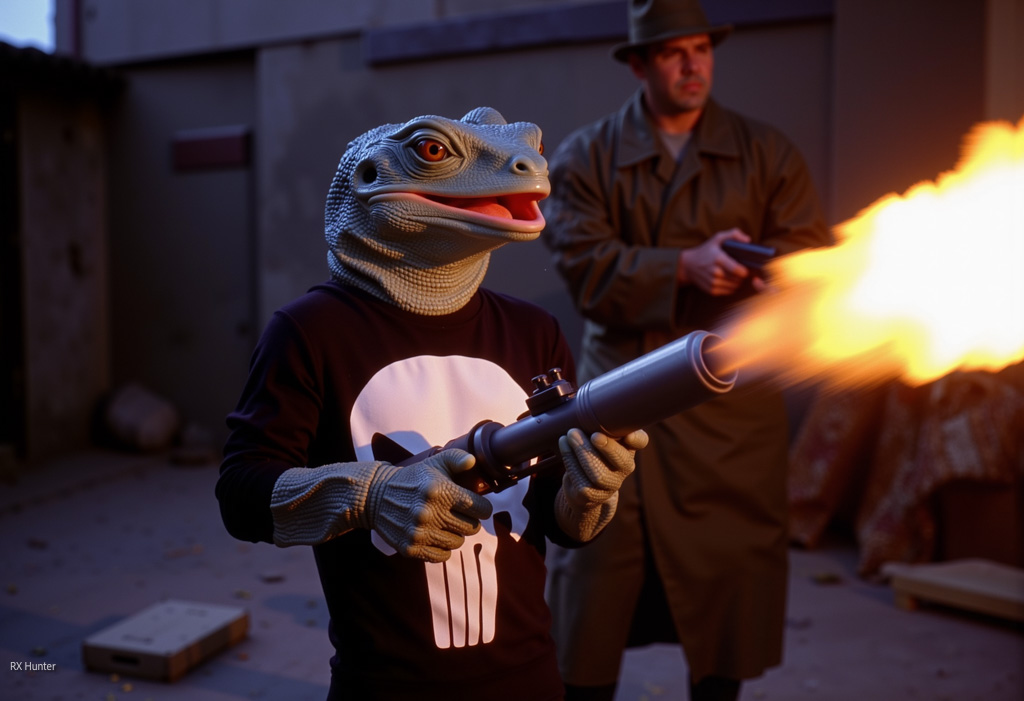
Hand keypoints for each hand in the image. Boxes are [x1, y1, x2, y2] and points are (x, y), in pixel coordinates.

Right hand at [366, 450, 493, 562]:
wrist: (375, 496)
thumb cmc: (412, 479)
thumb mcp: (434, 463)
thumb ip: (456, 459)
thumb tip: (472, 461)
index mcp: (440, 491)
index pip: (480, 509)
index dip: (482, 507)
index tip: (476, 506)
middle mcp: (430, 513)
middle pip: (471, 528)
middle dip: (469, 520)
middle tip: (459, 514)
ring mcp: (419, 533)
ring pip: (457, 542)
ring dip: (455, 534)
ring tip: (445, 523)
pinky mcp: (411, 548)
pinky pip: (442, 556)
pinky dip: (443, 548)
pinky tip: (436, 535)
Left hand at [559, 428, 646, 506]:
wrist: (583, 485)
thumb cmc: (592, 450)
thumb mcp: (600, 434)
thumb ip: (601, 421)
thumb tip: (592, 402)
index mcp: (628, 447)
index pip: (640, 441)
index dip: (636, 439)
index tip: (629, 435)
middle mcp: (624, 467)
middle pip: (622, 461)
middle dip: (608, 448)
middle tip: (594, 435)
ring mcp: (609, 484)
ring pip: (599, 474)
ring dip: (583, 452)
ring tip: (571, 435)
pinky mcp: (591, 494)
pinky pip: (580, 479)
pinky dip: (570, 460)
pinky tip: (564, 445)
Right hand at [678, 228, 750, 295]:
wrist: (688, 266)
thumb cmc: (706, 251)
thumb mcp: (717, 238)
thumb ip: (733, 234)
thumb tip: (747, 240)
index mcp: (718, 258)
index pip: (737, 269)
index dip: (745, 270)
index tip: (746, 268)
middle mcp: (715, 272)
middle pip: (738, 278)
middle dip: (743, 276)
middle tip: (742, 271)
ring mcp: (713, 282)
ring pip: (735, 286)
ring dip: (738, 282)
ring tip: (736, 275)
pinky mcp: (712, 290)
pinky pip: (729, 291)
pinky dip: (732, 287)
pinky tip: (730, 280)